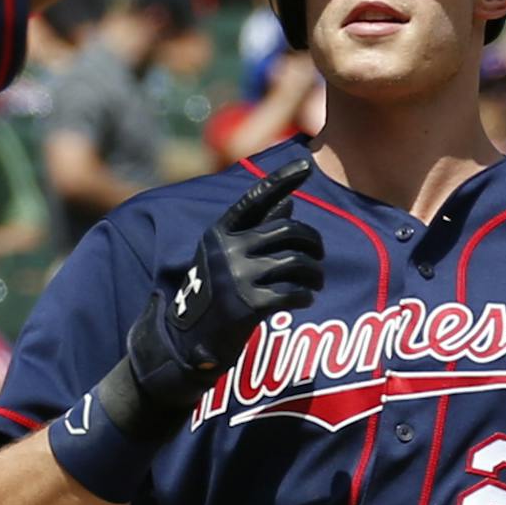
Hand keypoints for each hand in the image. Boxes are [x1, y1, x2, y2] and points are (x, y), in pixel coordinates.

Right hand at [125, 156, 324, 412]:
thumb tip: (289, 203)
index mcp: (219, 232)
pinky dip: (306, 295)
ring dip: (315, 273)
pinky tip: (303, 299)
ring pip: (297, 262)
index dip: (282, 179)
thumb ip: (255, 231)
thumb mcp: (225, 256)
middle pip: (289, 231)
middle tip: (318, 257)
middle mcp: (227, 249)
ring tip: (316, 281)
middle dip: (314, 243)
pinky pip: (294, 292)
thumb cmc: (214, 292)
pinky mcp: (248, 305)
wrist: (187, 340)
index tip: (307, 164)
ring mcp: (237, 277)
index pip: (256, 198)